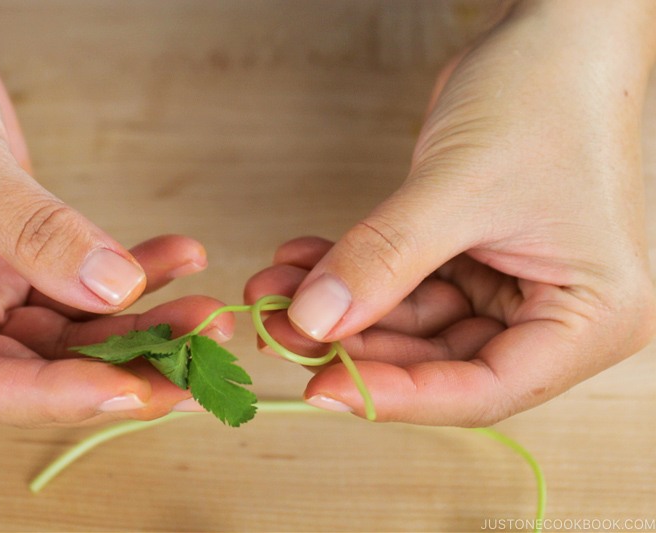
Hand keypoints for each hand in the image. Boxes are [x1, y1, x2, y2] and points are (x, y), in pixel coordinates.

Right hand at [0, 3, 222, 425]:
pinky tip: (179, 258)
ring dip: (143, 322)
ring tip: (204, 314)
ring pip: (72, 328)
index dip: (56, 397)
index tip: (133, 390)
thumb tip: (113, 288)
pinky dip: (134, 270)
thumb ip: (30, 231)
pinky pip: (84, 279)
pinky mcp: (19, 258)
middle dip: (123, 364)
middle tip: (195, 362)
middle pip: (37, 366)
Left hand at [246, 1, 655, 425]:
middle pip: (438, 360)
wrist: (555, 30)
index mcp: (591, 317)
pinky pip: (402, 282)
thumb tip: (312, 322)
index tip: (321, 388)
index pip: (484, 389)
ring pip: (410, 322)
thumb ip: (383, 259)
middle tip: (280, 326)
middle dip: (353, 342)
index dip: (397, 395)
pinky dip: (352, 272)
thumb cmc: (546, 94)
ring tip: (276, 287)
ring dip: (340, 306)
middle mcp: (555, 313)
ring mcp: (511, 285)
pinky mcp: (473, 257)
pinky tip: (303, 259)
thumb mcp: (458, 186)